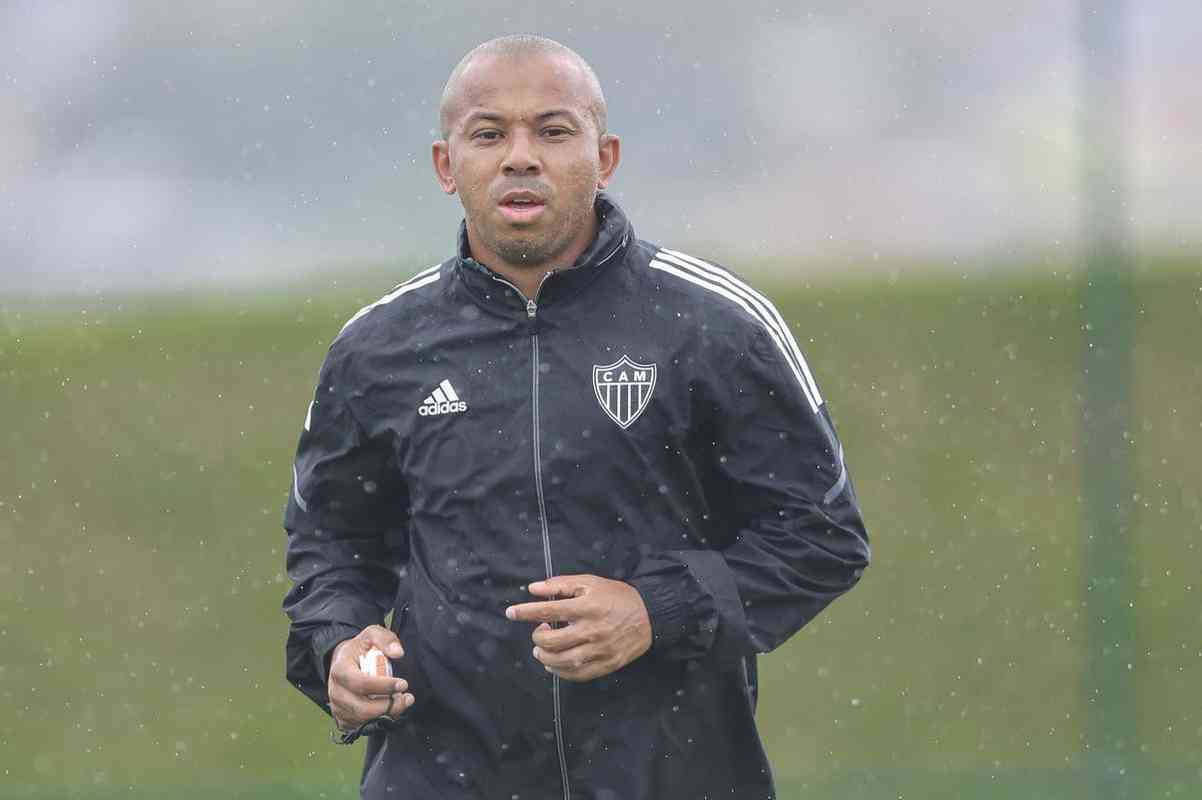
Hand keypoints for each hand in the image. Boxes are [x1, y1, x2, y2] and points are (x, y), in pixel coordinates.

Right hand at [327, 624, 413, 731]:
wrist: (343, 661)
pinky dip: (378, 722)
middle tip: (406, 698)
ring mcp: (337, 707)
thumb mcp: (371, 635)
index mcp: (340, 670)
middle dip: (387, 706)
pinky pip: (361, 727)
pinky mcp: (342, 719)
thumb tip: (398, 653)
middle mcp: (335, 692)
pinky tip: (389, 710)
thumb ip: (385, 639)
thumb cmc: (360, 648)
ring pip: (362, 720)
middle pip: (361, 708)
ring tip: (401, 701)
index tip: (404, 683)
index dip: (384, 686)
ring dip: (386, 714)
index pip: (361, 684)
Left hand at [505, 574, 651, 681]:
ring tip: (541, 650)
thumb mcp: (590, 582)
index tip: (511, 612)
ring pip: (562, 661)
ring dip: (545, 657)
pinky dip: (561, 673)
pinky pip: (578, 675)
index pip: (548, 610)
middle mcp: (592, 630)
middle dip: (537, 637)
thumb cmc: (617, 596)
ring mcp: (600, 650)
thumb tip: (533, 589)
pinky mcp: (607, 664)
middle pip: (552, 641)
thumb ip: (560, 585)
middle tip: (538, 631)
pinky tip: (555, 664)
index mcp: (587, 607)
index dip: (525, 612)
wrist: (650, 615)